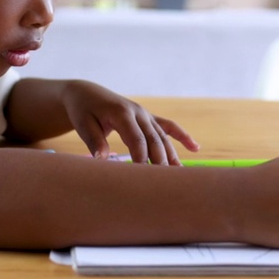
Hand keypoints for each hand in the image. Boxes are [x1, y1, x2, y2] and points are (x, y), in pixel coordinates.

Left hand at [59, 80, 199, 164]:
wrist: (86, 94)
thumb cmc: (83, 111)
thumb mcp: (83, 124)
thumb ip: (94, 141)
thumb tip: (101, 159)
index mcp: (122, 114)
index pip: (137, 140)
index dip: (142, 159)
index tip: (144, 178)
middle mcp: (138, 113)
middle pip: (154, 140)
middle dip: (160, 161)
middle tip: (166, 184)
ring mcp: (145, 114)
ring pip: (163, 137)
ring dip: (172, 155)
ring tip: (180, 175)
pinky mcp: (148, 117)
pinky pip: (168, 126)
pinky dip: (182, 136)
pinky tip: (195, 148)